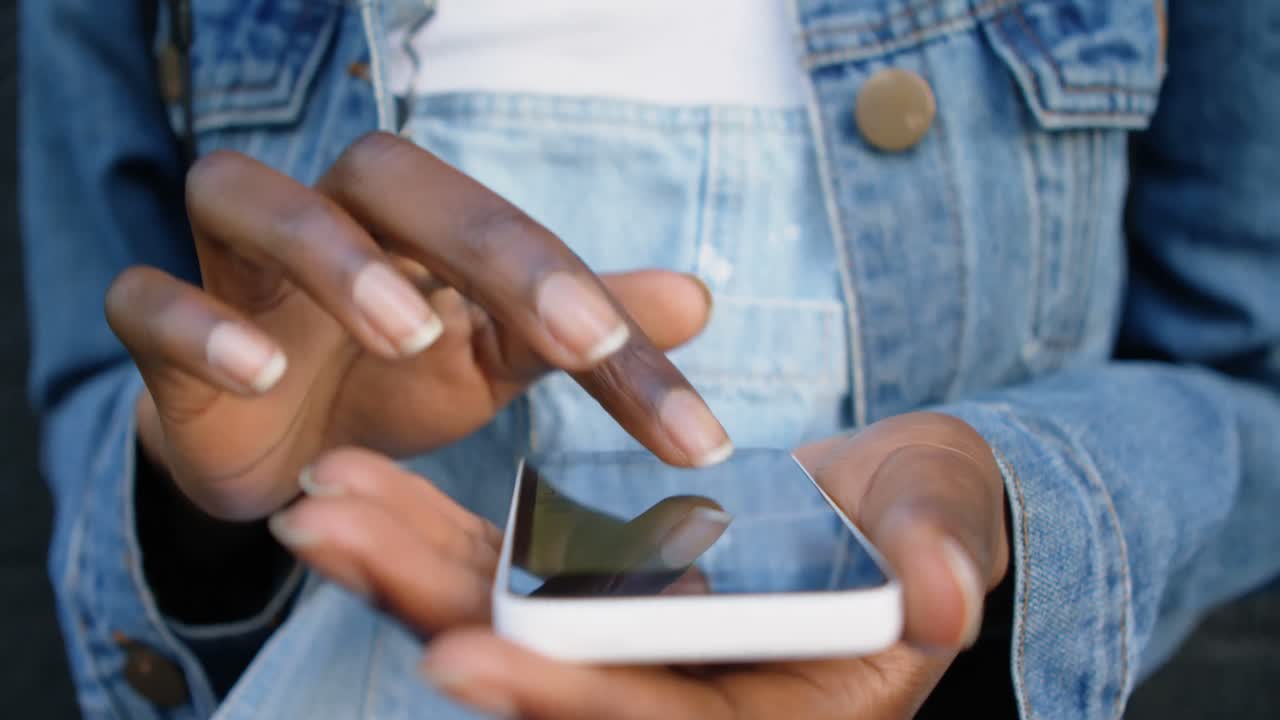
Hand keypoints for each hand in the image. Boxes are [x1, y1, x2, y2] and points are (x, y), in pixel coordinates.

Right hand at [106, 133, 727, 519]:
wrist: (269, 448)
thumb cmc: (387, 385)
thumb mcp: (493, 361)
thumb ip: (577, 331)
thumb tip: (697, 297)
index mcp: (416, 228)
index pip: (514, 240)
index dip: (601, 312)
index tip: (685, 423)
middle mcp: (328, 222)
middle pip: (386, 175)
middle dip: (483, 245)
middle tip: (573, 337)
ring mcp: (234, 270)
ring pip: (243, 196)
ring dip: (331, 256)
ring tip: (406, 334)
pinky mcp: (163, 335)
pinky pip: (146, 299)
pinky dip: (195, 324)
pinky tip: (259, 372)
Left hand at [274, 412, 1007, 718]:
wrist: (891, 503)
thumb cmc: (932, 516)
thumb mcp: (947, 523)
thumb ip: (944, 555)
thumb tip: (947, 600)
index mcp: (769, 711)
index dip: (565, 697)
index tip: (460, 650)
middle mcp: (682, 700)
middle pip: (545, 676)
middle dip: (434, 610)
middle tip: (327, 539)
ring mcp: (626, 649)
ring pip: (504, 622)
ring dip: (405, 567)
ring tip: (316, 505)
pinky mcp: (597, 592)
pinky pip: (507, 569)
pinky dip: (436, 534)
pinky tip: (360, 487)